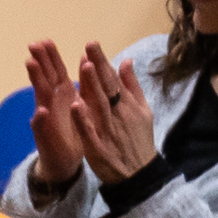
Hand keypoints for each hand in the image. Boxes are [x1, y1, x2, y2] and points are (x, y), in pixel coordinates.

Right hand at [19, 42, 87, 197]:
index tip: (46, 40)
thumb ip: (84, 83)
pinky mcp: (45, 136)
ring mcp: (45, 118)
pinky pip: (41, 127)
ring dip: (35, 81)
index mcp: (62, 94)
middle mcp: (50, 103)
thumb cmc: (74, 130)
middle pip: (45, 78)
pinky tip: (40, 111)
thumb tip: (87, 60)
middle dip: (40, 61)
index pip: (56, 71)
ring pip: (39, 97)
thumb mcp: (83, 103)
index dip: (51, 56)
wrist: (66, 159)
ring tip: (31, 65)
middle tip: (34, 45)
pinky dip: (40, 119)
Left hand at [70, 41, 158, 181]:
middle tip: (88, 47)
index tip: (91, 44)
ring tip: (83, 67)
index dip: (102, 61)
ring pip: (99, 105)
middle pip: (106, 87)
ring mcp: (108, 130)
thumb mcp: (142, 111)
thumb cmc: (138, 139)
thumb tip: (126, 61)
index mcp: (127, 104)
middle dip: (97, 67)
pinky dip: (83, 119)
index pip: (113, 79)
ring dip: (92, 86)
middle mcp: (118, 113)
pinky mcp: (98, 147)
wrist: (139, 173)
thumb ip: (132, 86)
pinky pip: (89, 131)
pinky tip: (75, 105)